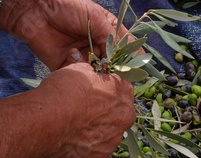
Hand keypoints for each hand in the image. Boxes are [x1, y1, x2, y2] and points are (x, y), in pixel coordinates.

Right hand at [0, 62, 134, 157]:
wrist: (47, 121)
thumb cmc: (64, 91)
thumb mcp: (81, 70)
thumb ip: (94, 74)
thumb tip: (94, 73)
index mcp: (124, 95)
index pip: (123, 89)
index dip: (108, 88)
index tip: (96, 90)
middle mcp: (125, 119)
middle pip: (119, 113)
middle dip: (106, 111)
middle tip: (85, 109)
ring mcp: (114, 139)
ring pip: (109, 133)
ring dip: (98, 129)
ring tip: (76, 126)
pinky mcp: (100, 155)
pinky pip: (96, 148)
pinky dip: (87, 145)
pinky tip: (72, 139)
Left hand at [1, 0, 128, 69]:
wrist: (35, 10)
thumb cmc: (68, 7)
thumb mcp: (96, 18)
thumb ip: (112, 38)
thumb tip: (124, 59)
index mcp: (109, 33)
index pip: (127, 49)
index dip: (132, 58)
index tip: (136, 66)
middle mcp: (99, 47)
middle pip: (115, 64)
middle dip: (117, 68)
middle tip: (117, 70)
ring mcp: (85, 58)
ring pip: (100, 73)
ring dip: (101, 72)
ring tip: (99, 67)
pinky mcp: (70, 67)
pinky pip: (82, 77)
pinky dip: (83, 73)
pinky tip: (78, 61)